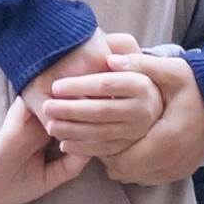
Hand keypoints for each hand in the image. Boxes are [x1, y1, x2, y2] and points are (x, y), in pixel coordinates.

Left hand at [35, 32, 164, 160]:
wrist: (157, 99)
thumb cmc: (136, 71)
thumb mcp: (139, 58)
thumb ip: (126, 54)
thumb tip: (111, 60)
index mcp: (142, 85)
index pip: (106, 84)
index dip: (79, 85)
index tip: (55, 86)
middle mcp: (143, 111)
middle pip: (101, 110)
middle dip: (71, 110)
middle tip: (46, 107)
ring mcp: (136, 131)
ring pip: (100, 132)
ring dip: (73, 130)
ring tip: (50, 125)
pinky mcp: (129, 145)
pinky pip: (104, 149)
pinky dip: (83, 148)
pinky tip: (63, 144)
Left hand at [101, 47, 203, 186]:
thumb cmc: (196, 85)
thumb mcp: (171, 70)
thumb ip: (141, 64)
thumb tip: (110, 61)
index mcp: (168, 138)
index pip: (125, 158)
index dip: (103, 149)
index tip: (89, 134)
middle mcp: (173, 159)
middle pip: (127, 171)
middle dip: (107, 157)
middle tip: (91, 139)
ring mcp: (178, 168)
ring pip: (137, 177)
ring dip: (120, 165)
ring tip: (105, 145)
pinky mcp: (181, 171)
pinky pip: (150, 178)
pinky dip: (135, 169)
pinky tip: (126, 152)